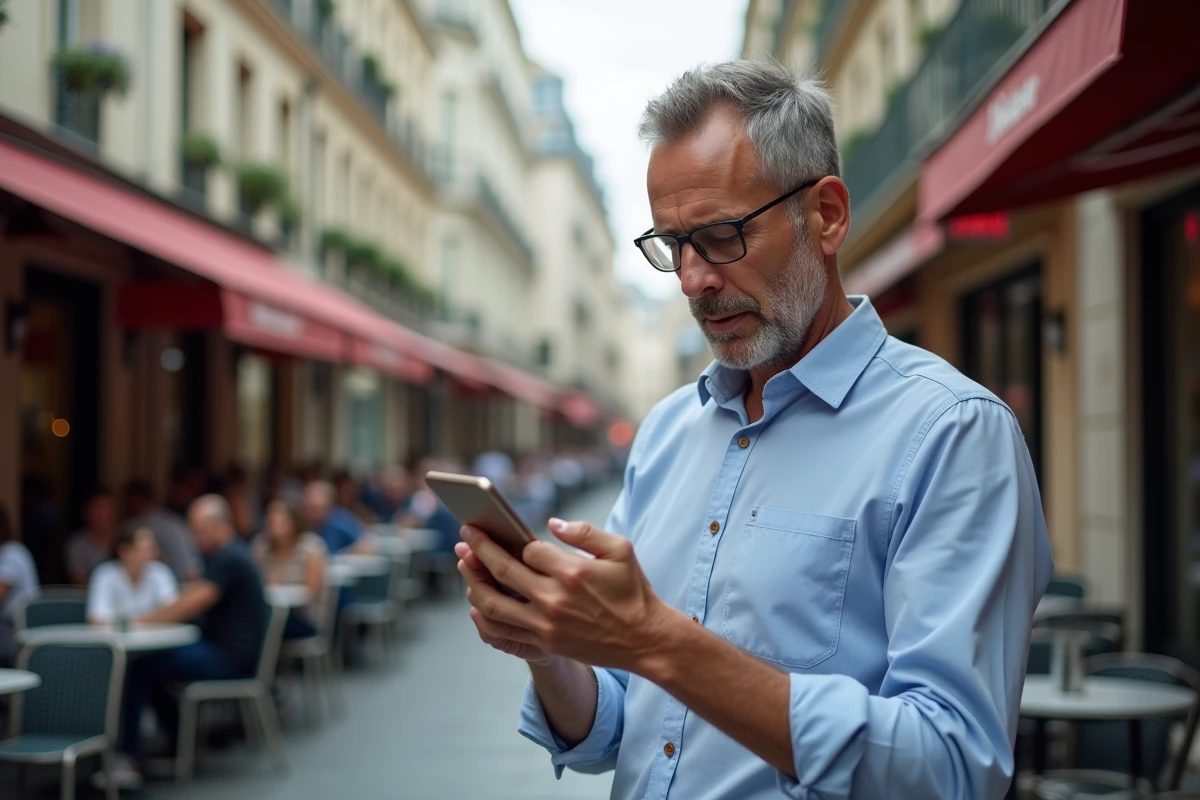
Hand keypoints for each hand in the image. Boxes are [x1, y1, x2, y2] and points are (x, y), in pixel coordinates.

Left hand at [458, 519, 675, 671]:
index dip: (517, 540)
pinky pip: (502, 632)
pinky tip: (476, 602)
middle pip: (502, 571)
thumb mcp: (620, 549)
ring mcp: (546, 625)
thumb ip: (585, 531)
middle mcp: (554, 599)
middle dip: (479, 549)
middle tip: (464, 534)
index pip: (529, 549)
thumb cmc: (632, 591)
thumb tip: (551, 523)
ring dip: (473, 582)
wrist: (644, 639)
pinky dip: (483, 617)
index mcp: (572, 572)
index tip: (505, 530)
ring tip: (464, 565)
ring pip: (493, 603)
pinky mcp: (544, 643)